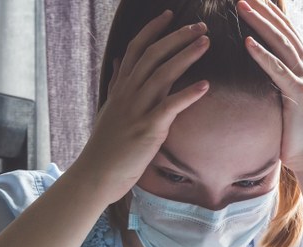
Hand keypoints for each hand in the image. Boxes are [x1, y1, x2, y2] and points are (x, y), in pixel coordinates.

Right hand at [70, 11, 211, 203]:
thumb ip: (115, 83)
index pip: (136, 48)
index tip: (170, 15)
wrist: (97, 173)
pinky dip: (188, 94)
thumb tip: (116, 61)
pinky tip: (205, 85)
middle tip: (200, 26)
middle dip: (177, 37)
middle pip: (153, 55)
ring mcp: (137, 110)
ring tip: (206, 43)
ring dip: (186, 56)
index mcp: (121, 87)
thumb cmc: (107, 144)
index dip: (153, 29)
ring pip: (162, 74)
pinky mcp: (148, 129)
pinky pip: (170, 107)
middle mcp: (128, 93)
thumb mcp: (109, 108)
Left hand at [237, 0, 302, 174]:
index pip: (284, 28)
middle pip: (282, 29)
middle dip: (262, 10)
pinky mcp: (298, 94)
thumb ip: (276, 73)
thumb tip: (257, 59)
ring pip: (281, 43)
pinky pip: (277, 70)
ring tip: (242, 8)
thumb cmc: (293, 124)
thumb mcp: (285, 92)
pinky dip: (262, 54)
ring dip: (260, 24)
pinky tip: (247, 42)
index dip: (268, 11)